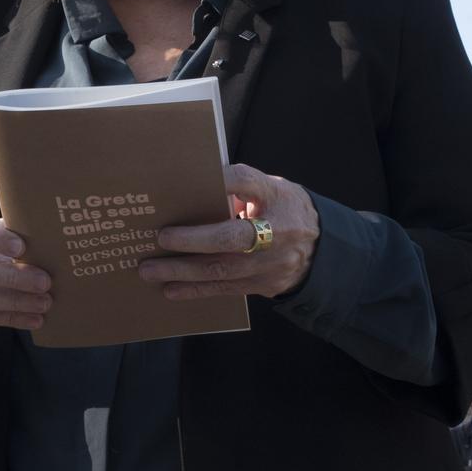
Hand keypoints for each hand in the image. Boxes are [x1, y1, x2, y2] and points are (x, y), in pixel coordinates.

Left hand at [138, 165, 318, 300]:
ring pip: (223, 269)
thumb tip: (192, 193)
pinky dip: (195, 290)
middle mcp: (278, 231)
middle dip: (192, 240)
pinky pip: (225, 289)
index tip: (190, 180)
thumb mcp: (270, 191)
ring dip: (182, 271)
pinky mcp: (265, 285)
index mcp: (277, 197)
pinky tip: (170, 290)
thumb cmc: (283, 211)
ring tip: (150, 270)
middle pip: (232, 237)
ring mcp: (272, 263)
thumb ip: (238, 189)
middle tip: (160, 239)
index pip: (247, 182)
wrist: (321, 249)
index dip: (220, 181)